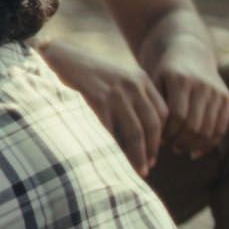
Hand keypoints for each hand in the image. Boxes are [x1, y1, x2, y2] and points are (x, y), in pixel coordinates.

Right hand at [43, 39, 166, 174]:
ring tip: (141, 169)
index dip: (163, 133)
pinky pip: (113, 131)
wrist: (65, 59)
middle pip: (153, 123)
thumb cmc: (90, 74)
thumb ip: (132, 96)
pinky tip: (117, 160)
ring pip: (136, 131)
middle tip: (151, 164)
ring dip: (140, 154)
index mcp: (142, 80)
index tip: (158, 149)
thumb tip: (141, 129)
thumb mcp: (117, 79)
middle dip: (154, 148)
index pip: (163, 112)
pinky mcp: (99, 100)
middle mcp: (134, 86)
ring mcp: (117, 93)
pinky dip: (118, 149)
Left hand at [150, 43, 228, 158]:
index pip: (177, 116)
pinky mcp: (226, 97)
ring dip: (193, 145)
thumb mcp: (153, 83)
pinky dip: (209, 144)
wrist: (189, 52)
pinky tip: (196, 152)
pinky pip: (221, 127)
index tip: (157, 139)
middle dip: (180, 141)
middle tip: (169, 146)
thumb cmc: (163, 74)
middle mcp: (202, 85)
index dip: (168, 133)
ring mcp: (216, 91)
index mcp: (181, 80)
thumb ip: (153, 107)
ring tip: (179, 148)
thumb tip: (150, 140)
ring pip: (208, 129)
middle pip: (194, 125)